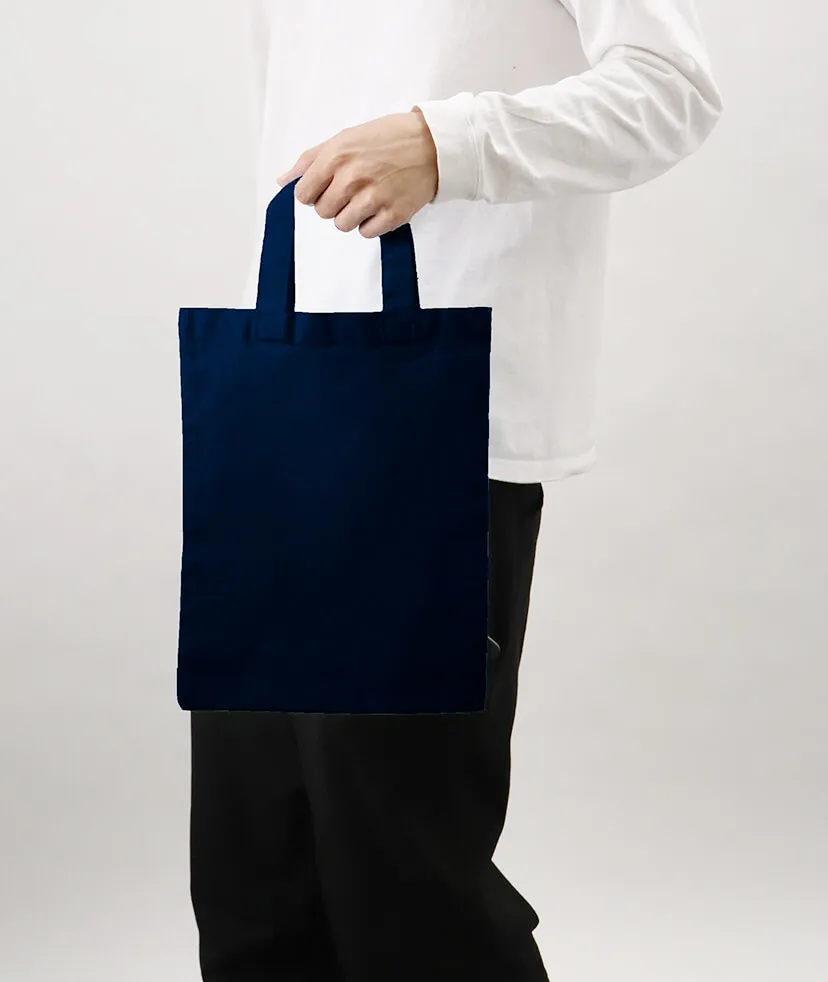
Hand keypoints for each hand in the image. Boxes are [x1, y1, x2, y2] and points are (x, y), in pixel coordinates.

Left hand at [276, 109, 437, 237]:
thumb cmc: (387, 138)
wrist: (432, 145)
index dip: (313, 193)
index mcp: (336, 156)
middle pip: (322, 212)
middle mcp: (352, 178)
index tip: (327, 187)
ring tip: (367, 198)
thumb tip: (283, 181)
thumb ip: (311, 159)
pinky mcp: (392, 215)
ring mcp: (373, 198)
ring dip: (351, 216)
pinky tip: (381, 206)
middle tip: (352, 190)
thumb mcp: (346, 137)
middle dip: (333, 204)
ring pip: (342, 225)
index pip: (304, 194)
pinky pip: (366, 233)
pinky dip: (371, 224)